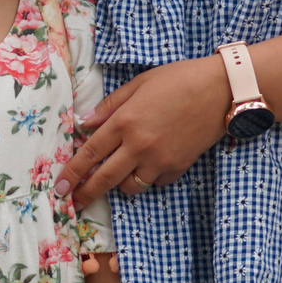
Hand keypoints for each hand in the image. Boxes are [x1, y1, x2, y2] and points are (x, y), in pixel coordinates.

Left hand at [59, 55, 229, 209]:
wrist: (221, 90)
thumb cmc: (178, 79)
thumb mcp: (138, 84)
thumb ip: (110, 106)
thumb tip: (85, 123)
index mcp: (125, 121)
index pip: (89, 153)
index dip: (72, 172)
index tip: (60, 186)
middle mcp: (138, 145)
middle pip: (104, 178)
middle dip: (86, 194)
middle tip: (74, 203)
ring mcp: (159, 160)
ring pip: (130, 187)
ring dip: (119, 185)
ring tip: (118, 175)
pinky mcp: (178, 168)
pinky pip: (155, 182)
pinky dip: (149, 178)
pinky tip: (151, 164)